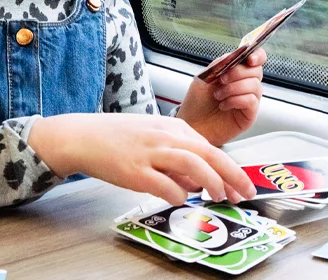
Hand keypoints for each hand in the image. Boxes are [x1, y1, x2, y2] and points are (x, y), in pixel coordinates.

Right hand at [26, 113, 255, 205]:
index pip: (211, 148)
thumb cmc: (119, 138)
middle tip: (244, 193)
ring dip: (210, 182)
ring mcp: (150, 152)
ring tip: (217, 197)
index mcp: (173, 127)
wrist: (84, 136)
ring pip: (192, 164)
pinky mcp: (134, 170)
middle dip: (231, 175)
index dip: (231, 169)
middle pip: (209, 154)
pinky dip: (176, 193)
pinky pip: (163, 184)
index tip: (242, 185)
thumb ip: (178, 157)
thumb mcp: (154, 138)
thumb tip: (199, 182)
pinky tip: (179, 199)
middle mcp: (165, 136)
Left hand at [176, 48, 265, 146]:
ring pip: (255, 86)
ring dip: (233, 88)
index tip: (249, 59)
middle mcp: (246, 85)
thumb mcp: (205, 76)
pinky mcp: (249, 115)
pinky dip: (236, 100)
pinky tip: (224, 105)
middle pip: (257, 71)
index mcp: (237, 72)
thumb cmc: (197, 102)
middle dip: (238, 73)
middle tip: (221, 80)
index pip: (257, 59)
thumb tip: (234, 55)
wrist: (191, 123)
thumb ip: (220, 64)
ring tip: (218, 95)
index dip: (257, 55)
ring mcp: (249, 100)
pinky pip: (251, 101)